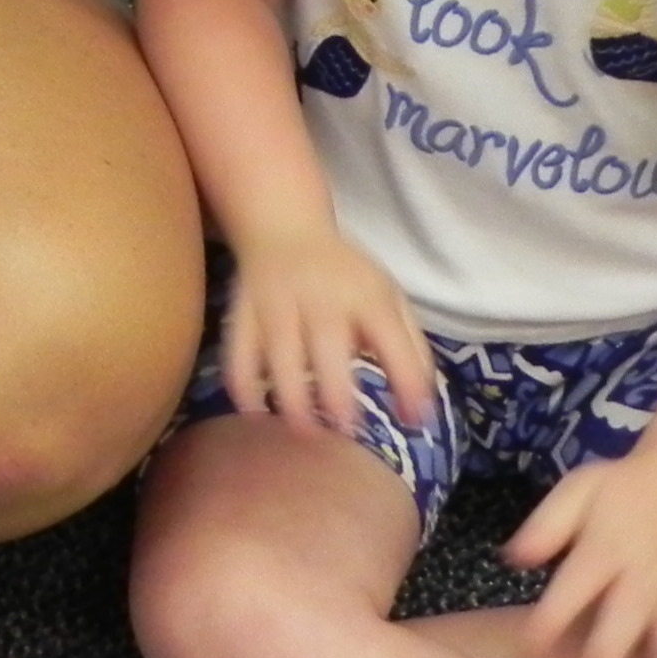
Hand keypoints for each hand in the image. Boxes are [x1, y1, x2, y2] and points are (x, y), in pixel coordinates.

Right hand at [222, 227, 434, 431]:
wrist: (284, 226)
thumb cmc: (346, 277)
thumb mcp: (388, 298)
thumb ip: (410, 352)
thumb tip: (418, 415)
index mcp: (367, 295)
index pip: (392, 339)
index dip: (405, 382)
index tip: (412, 423)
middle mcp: (321, 297)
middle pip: (327, 344)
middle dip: (336, 392)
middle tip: (345, 430)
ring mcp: (277, 302)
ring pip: (279, 352)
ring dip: (291, 395)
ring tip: (304, 429)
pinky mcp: (243, 311)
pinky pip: (237, 352)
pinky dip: (243, 385)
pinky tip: (256, 411)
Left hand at [504, 449, 656, 657]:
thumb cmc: (621, 490)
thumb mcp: (579, 489)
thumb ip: (547, 525)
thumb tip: (512, 557)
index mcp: (606, 549)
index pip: (575, 588)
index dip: (552, 617)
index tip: (531, 646)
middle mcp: (644, 579)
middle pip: (626, 621)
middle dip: (609, 653)